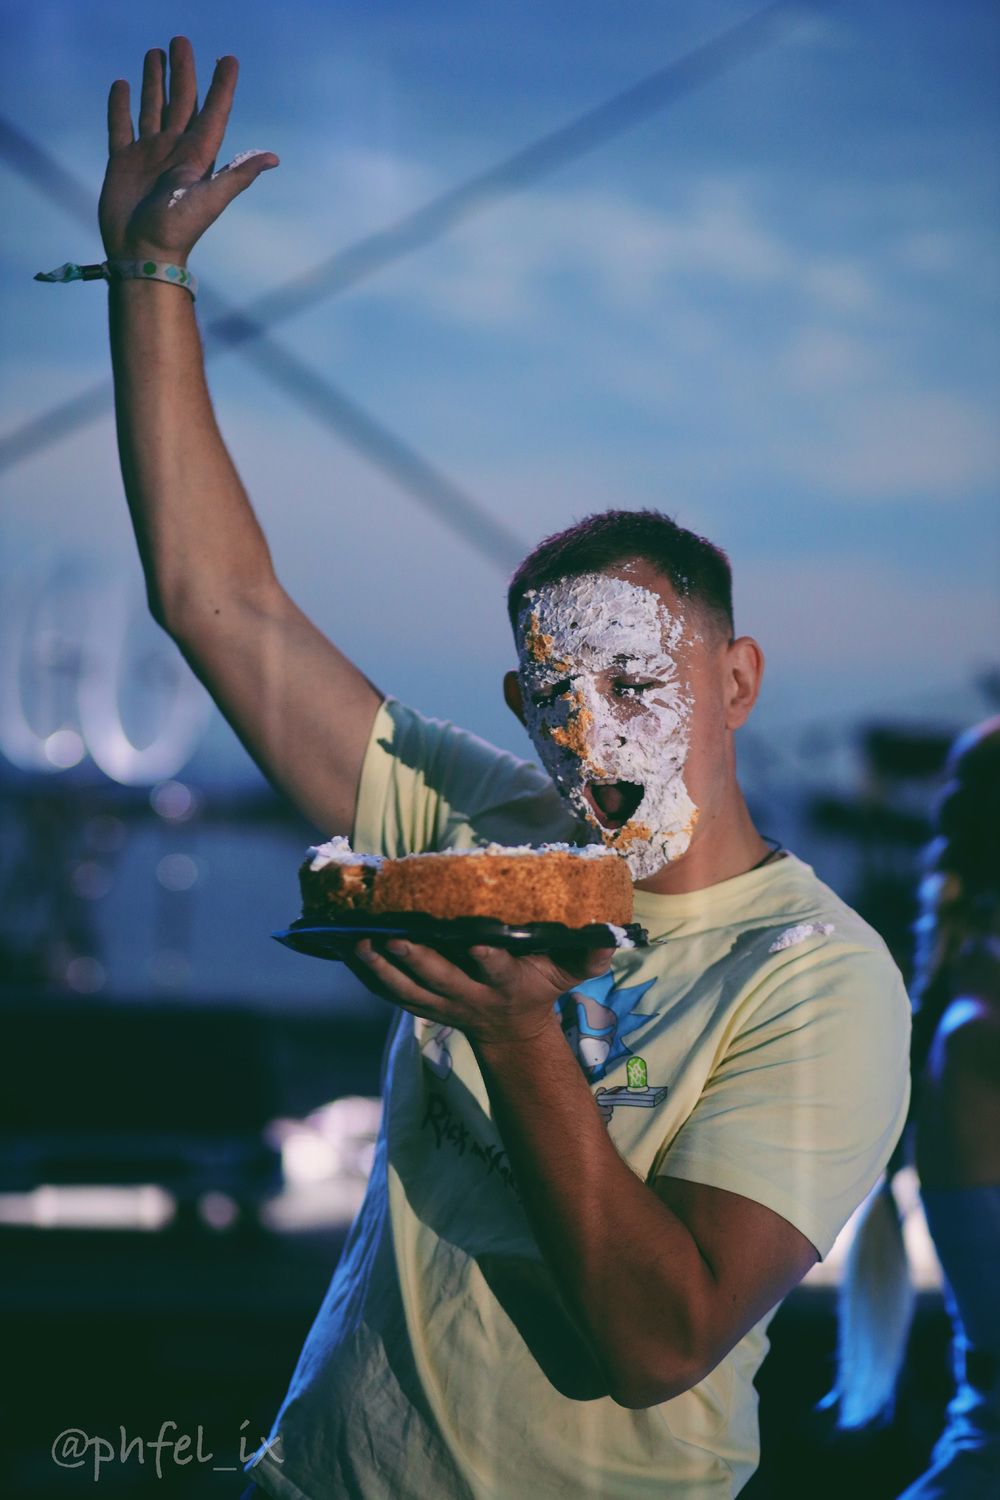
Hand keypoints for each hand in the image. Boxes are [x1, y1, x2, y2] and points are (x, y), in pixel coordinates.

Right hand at [99, 36, 277, 262]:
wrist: (142, 253)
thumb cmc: (178, 230)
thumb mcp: (211, 199)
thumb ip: (237, 175)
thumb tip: (272, 157)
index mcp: (198, 155)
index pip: (212, 112)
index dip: (221, 86)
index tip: (229, 59)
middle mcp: (175, 150)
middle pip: (181, 100)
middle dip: (182, 71)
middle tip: (181, 40)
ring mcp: (148, 154)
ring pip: (152, 107)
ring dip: (154, 81)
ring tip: (155, 53)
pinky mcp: (123, 162)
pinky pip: (121, 126)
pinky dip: (120, 106)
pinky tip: (121, 85)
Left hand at [355, 940, 615, 1047]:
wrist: (510, 1031)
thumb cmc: (538, 988)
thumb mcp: (567, 976)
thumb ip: (586, 957)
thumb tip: (609, 938)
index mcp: (505, 985)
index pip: (494, 970)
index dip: (484, 957)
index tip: (473, 939)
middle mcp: (468, 997)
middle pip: (438, 980)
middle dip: (416, 959)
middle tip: (394, 934)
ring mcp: (439, 1004)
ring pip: (403, 990)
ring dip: (379, 967)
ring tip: (356, 940)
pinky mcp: (419, 1005)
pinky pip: (386, 992)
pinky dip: (365, 974)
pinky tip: (343, 948)